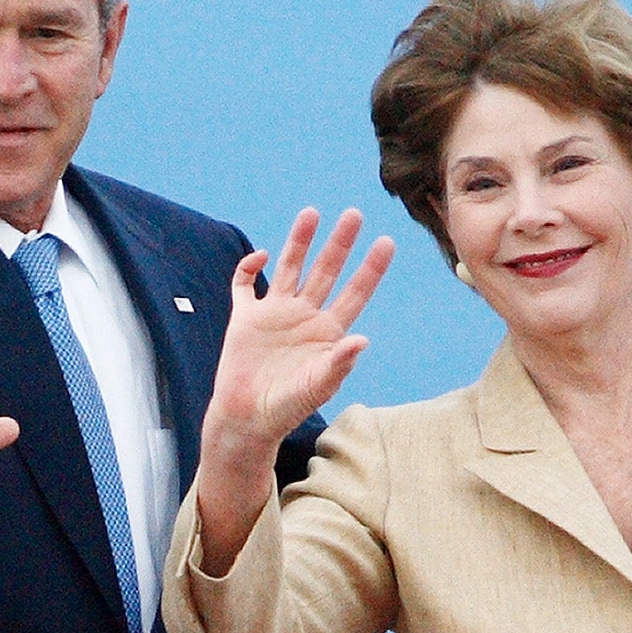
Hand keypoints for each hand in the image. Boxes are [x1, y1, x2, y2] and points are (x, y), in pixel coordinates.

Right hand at [204, 208, 395, 472]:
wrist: (247, 419)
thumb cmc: (287, 408)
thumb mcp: (317, 386)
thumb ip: (338, 363)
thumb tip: (363, 340)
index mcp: (327, 332)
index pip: (354, 293)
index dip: (370, 269)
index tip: (386, 242)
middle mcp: (304, 316)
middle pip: (326, 271)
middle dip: (340, 243)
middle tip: (355, 214)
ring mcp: (275, 314)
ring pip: (290, 267)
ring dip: (300, 241)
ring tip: (312, 213)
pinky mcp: (246, 318)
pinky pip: (245, 285)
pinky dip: (249, 268)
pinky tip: (261, 257)